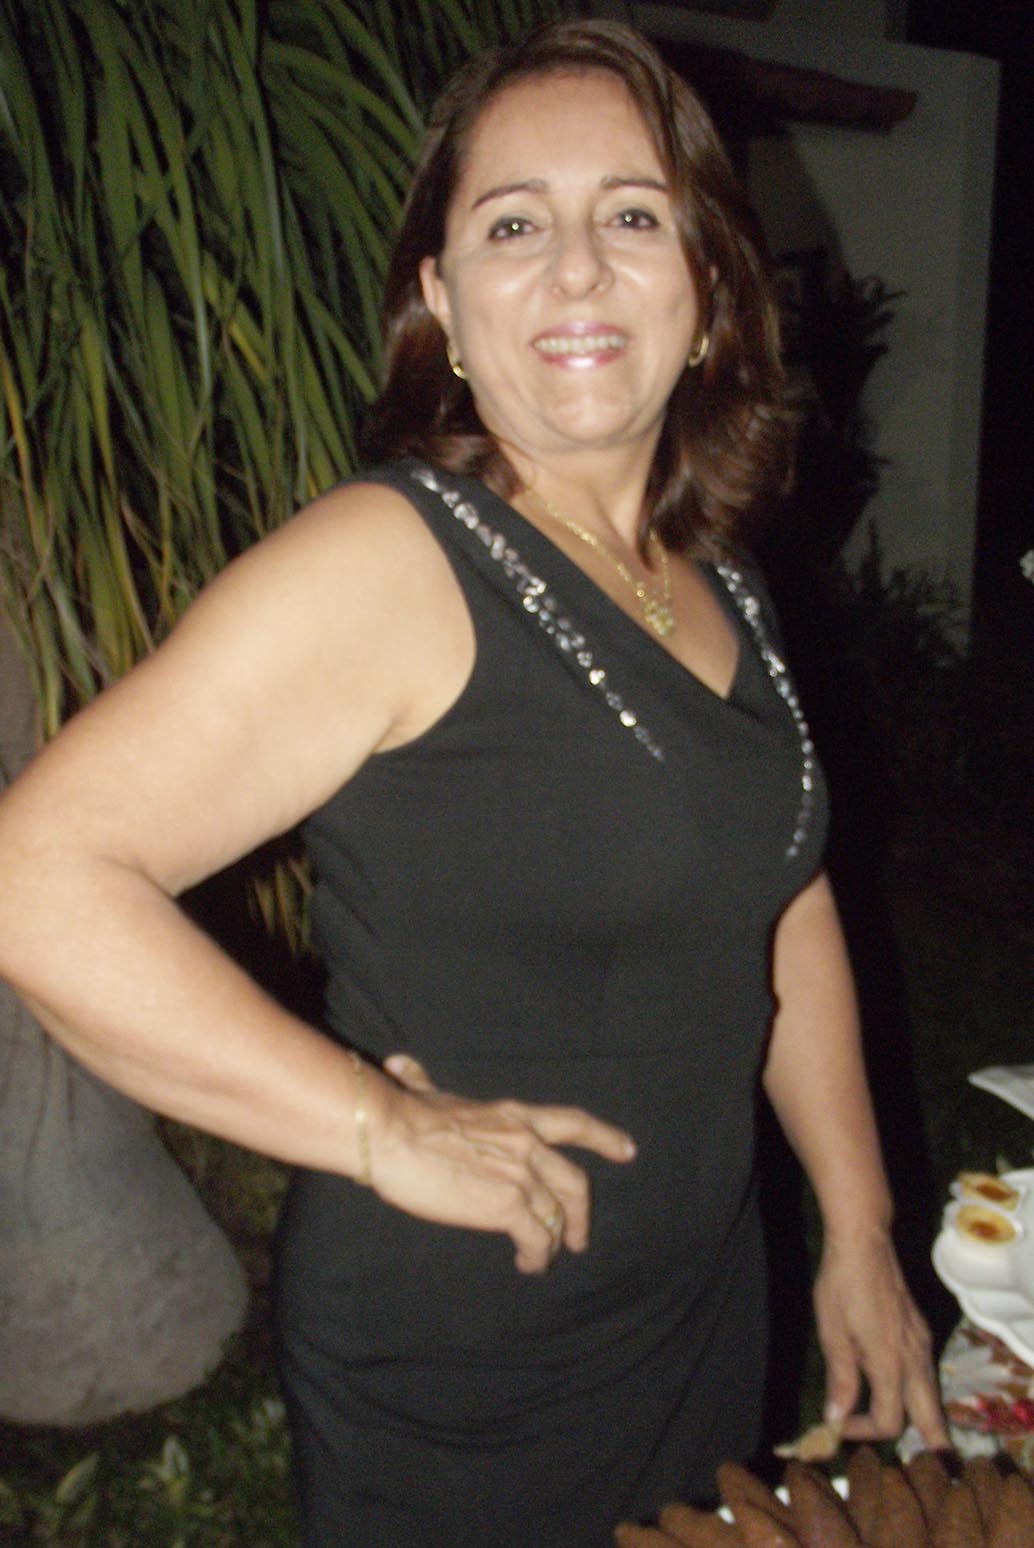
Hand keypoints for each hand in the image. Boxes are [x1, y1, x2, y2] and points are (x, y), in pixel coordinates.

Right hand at [364, 1053, 635, 1273]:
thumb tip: (401, 1065)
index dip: (604, 1137)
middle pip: (574, 1182)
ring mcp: (520, 1175)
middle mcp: (526, 1143)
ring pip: (555, 1216)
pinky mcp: (506, 1205)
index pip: (573, 1123)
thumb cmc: (401, 1114)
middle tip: (579, 1237)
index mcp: (514, 1116)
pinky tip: (527, 1264)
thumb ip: (422, 1081)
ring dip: (552, 1241)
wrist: (390, 1134)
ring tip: (541, 1258)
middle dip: (581, 1213)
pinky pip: (536, 1238)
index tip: (627, 1150)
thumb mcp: (423, 1090)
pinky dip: (537, 1255)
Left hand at [813, 1226, 948, 1447]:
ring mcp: (922, 1344)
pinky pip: (926, 1374)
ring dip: (916, 1417)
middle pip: (931, 1419)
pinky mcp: (921, 1332)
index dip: (864, 1432)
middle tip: (897, 1456)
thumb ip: (840, 1379)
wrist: (864, 1242)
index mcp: (890, 1362)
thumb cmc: (841, 1285)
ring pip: (931, 1396)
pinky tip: (893, 1388)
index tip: (838, 1425)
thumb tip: (836, 1419)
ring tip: (887, 1422)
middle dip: (921, 1444)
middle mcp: (915, 1358)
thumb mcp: (832, 1333)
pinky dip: (915, 1392)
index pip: (891, 1421)